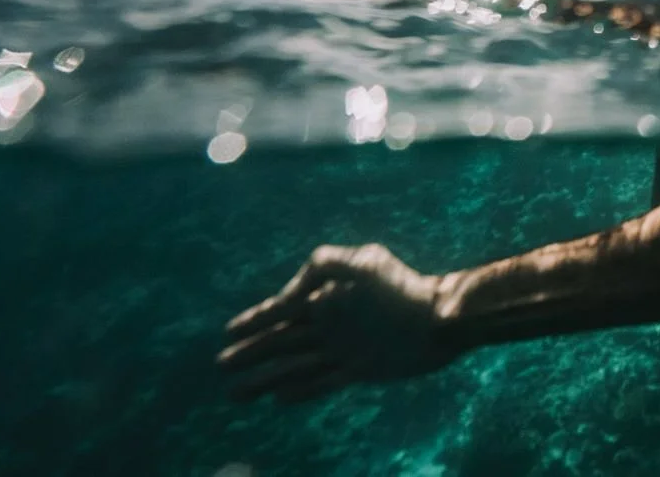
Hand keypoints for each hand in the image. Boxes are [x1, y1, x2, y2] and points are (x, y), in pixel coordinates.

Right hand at [218, 244, 458, 403]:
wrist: (438, 318)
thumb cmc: (402, 287)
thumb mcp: (364, 262)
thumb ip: (326, 266)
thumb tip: (292, 293)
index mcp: (328, 297)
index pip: (283, 311)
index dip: (256, 320)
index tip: (229, 330)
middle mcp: (331, 324)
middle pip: (282, 342)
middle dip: (252, 352)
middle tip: (221, 363)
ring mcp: (343, 349)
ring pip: (294, 367)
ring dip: (265, 378)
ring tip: (235, 392)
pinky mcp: (358, 370)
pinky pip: (322, 383)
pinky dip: (301, 390)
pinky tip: (279, 398)